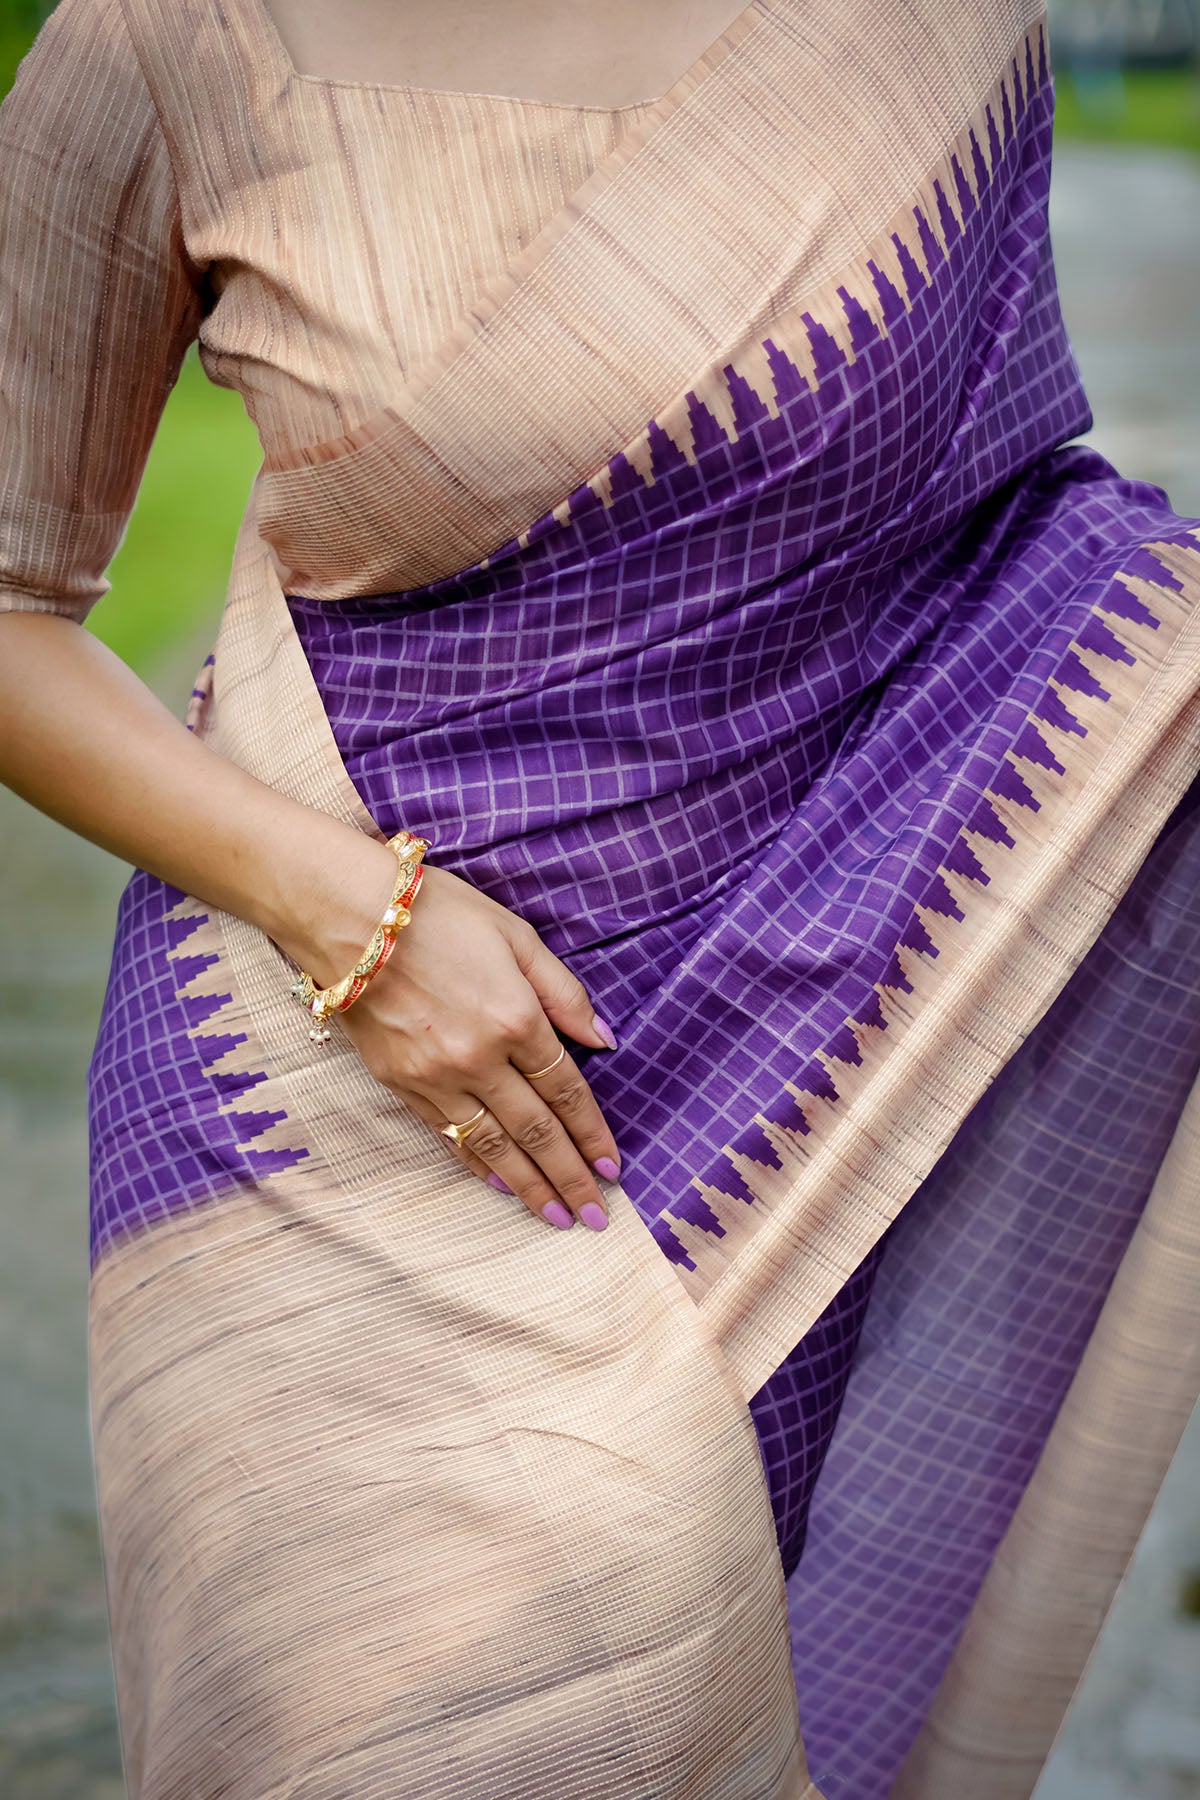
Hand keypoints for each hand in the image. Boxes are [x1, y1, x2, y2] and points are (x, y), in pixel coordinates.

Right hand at [317, 853, 621, 1231]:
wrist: (346, 916)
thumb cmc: (437, 913)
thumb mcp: (515, 936)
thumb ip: (563, 992)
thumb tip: (602, 1039)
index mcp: (516, 1018)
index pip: (566, 1091)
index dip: (592, 1133)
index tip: (613, 1169)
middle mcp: (480, 1058)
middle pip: (537, 1131)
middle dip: (570, 1177)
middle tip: (595, 1216)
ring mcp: (436, 1076)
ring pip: (494, 1145)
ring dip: (529, 1187)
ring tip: (555, 1216)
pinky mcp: (399, 1083)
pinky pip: (448, 1135)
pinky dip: (477, 1164)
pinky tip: (499, 1185)